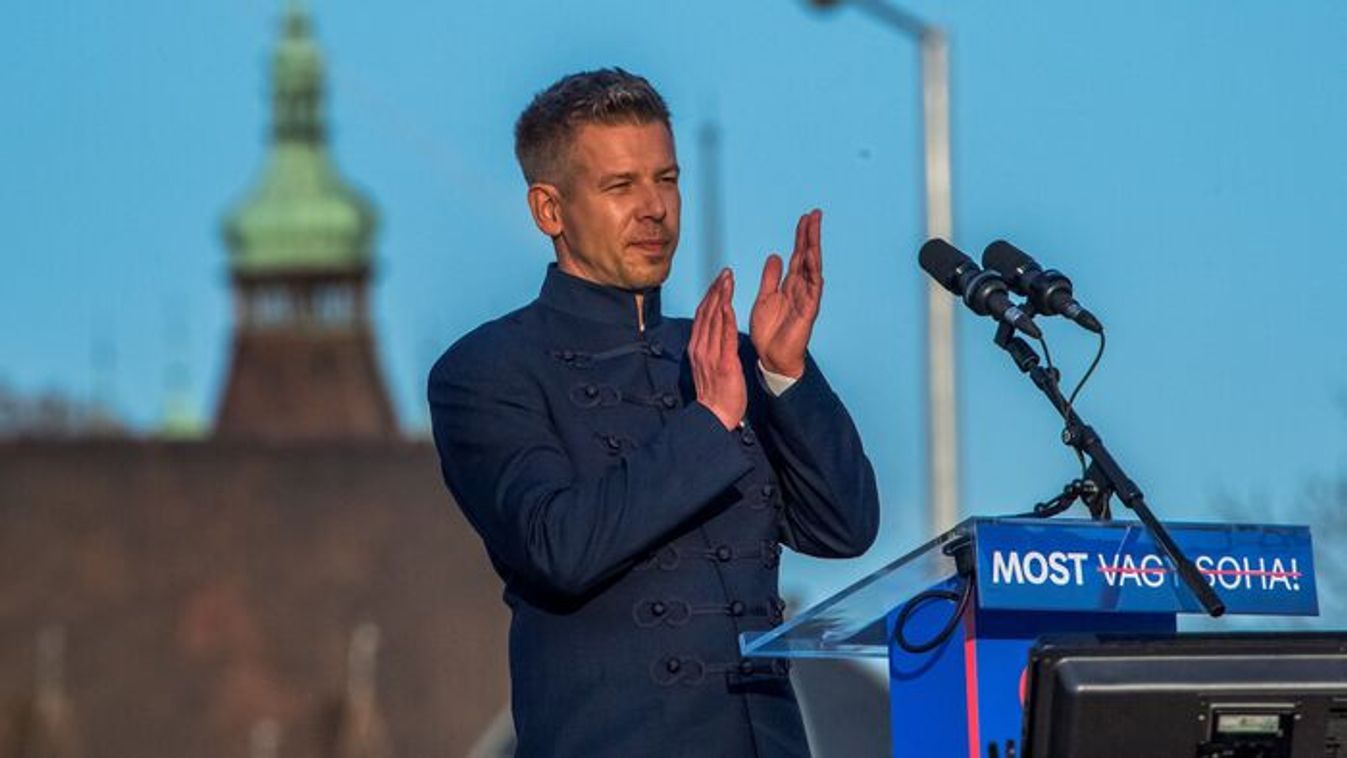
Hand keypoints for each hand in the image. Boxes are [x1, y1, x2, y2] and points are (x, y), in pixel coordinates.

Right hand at [690, 269, 745, 430]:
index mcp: (697, 347)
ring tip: (728, 279)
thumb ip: (711, 347)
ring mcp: (710, 355)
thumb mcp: (709, 365)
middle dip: (716, 290)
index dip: (710, 296)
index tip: (718, 281)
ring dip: (721, 297)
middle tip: (725, 272)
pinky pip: (724, 337)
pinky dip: (726, 318)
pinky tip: (729, 304)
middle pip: (706, 312)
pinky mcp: (723, 363)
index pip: (702, 315)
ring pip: (714, 319)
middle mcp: (700, 348)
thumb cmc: (716, 393)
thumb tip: (716, 332)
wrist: (715, 416)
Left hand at [750, 209, 822, 377]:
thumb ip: (771, 277)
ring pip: (813, 267)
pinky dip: (813, 272)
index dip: (801, 237)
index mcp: (790, 284)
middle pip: (808, 256)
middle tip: (814, 214)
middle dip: (811, 235)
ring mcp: (807, 298)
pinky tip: (813, 258)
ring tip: (815, 228)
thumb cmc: (769, 330)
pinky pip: (813, 288)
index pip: (798, 255)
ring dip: (814, 247)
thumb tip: (775, 256)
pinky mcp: (808, 310)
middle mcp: (801, 288)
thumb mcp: (765, 297)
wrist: (771, 356)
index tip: (804, 218)